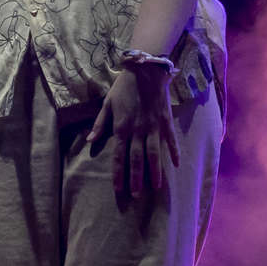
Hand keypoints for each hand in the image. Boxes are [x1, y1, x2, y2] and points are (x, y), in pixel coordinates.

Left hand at [85, 66, 179, 202]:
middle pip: (137, 160)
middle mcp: (137, 131)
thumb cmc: (123, 87)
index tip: (118, 189)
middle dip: (136, 178)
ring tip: (156, 186)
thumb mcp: (107, 104)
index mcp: (121, 128)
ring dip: (155, 171)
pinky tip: (176, 165)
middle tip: (137, 195)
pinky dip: (174, 152)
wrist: (145, 70)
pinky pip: (170, 140)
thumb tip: (90, 141)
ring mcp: (153, 127)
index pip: (119, 156)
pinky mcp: (165, 121)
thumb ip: (100, 124)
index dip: (118, 174)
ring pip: (154, 153)